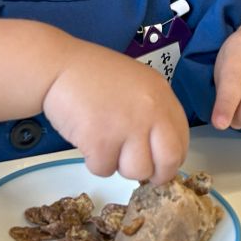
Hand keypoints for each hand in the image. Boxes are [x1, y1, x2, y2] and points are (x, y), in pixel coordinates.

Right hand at [42, 41, 188, 184]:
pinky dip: (94, 161)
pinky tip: (87, 138)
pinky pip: (104, 169)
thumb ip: (152, 111)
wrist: (58, 66)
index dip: (171, 158)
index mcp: (162, 95)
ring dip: (119, 165)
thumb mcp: (137, 83)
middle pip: (169, 161)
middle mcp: (151, 111)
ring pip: (136, 171)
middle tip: (141, 173)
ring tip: (104, 142)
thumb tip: (158, 151)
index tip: (160, 164)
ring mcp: (127, 127)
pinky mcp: (102, 141)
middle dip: (156, 174)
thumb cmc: (93, 74)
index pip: (182, 139)